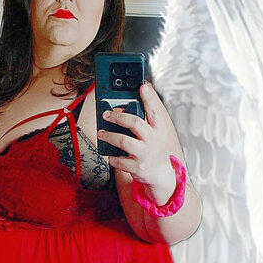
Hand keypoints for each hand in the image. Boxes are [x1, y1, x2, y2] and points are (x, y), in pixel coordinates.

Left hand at [98, 83, 180, 204]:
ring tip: (102, 133)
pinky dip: (112, 157)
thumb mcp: (156, 134)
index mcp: (159, 130)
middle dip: (118, 117)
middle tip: (107, 115)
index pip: (155, 111)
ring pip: (123, 141)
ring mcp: (145, 154)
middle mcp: (153, 141)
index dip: (149, 98)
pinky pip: (119, 160)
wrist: (161, 176)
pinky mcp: (137, 167)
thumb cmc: (155, 151)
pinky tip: (110, 154)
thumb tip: (129, 105)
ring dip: (109, 136)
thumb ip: (146, 120)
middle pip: (135, 123)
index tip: (142, 87)